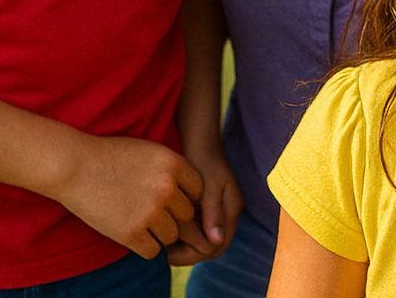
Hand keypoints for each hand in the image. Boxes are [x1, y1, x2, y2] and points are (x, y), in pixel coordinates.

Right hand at [50, 134, 203, 258]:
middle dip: (173, 216)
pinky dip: (145, 246)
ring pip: (172, 235)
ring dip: (160, 233)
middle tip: (153, 212)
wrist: (74, 166)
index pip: (198, 190)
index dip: (186, 196)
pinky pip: (153, 251)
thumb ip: (172, 169)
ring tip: (142, 223)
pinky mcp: (131, 233)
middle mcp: (166, 188)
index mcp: (173, 164)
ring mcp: (150, 212)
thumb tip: (191, 191)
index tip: (171, 198)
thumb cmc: (110, 156)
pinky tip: (133, 235)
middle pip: (187, 215)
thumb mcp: (149, 151)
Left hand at [168, 146, 243, 264]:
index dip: (194, 255)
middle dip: (188, 252)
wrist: (200, 140)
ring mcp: (218, 210)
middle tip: (163, 251)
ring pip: (202, 239)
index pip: (216, 247)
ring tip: (163, 240)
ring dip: (185, 243)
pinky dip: (183, 232)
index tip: (170, 255)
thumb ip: (212, 212)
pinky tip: (167, 227)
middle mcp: (227, 214)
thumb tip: (215, 241)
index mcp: (232, 210)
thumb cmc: (203, 159)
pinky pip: (197, 227)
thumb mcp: (208, 185)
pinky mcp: (207, 205)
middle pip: (210, 247)